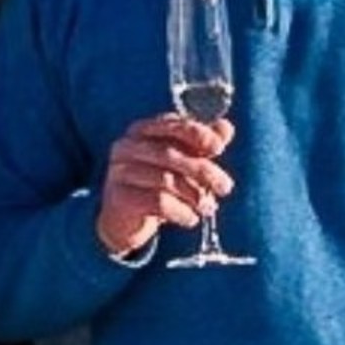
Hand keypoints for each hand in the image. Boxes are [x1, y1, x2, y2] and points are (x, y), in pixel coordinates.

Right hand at [95, 114, 235, 257]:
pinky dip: (181, 212)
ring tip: (208, 207)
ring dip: (194, 195)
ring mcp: (119, 171)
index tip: (218, 148)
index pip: (170, 125)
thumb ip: (201, 144)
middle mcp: (125, 146)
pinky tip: (191, 219)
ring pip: (165, 180)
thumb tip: (226, 127)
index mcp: (142, 131)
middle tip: (226, 187)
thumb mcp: (182, 162)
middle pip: (169, 154)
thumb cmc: (156, 183)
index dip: (196, 133)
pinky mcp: (119, 197)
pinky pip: (158, 202)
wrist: (125, 220)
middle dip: (203, 171)